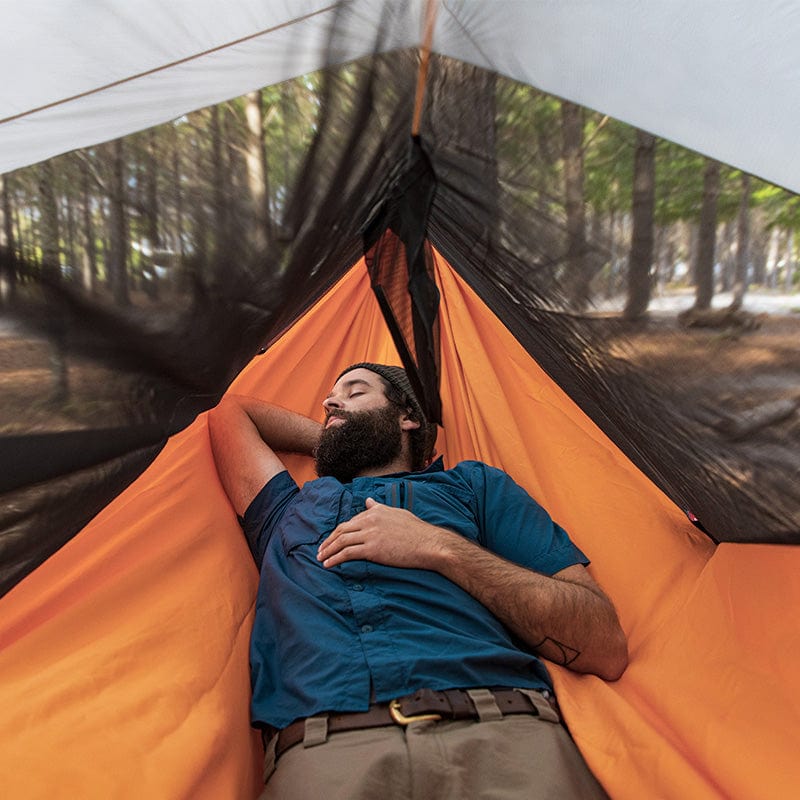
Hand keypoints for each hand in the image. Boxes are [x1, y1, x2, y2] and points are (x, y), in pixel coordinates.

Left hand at [316, 497, 453, 568]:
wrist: (429, 544)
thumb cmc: (418, 531)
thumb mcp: (398, 513)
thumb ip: (381, 508)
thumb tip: (369, 502)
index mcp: (376, 511)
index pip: (351, 521)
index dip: (339, 531)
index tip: (333, 539)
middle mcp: (370, 520)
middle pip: (342, 529)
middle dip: (329, 540)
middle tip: (321, 550)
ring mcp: (370, 534)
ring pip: (341, 541)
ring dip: (328, 550)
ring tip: (321, 558)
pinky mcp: (372, 549)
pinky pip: (347, 553)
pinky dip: (335, 558)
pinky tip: (328, 564)